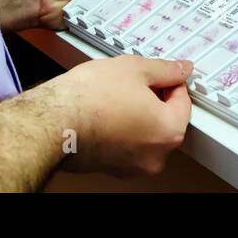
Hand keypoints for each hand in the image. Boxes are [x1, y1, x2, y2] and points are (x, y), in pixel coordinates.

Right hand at [51, 55, 192, 176]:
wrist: (53, 122)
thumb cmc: (89, 98)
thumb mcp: (135, 68)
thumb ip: (165, 70)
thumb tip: (181, 69)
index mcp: (169, 132)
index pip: (184, 101)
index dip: (172, 80)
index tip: (163, 72)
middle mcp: (155, 156)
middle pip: (166, 120)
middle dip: (155, 98)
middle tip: (136, 80)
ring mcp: (133, 167)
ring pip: (145, 132)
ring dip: (138, 113)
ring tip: (117, 93)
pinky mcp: (112, 168)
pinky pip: (127, 144)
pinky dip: (122, 128)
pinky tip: (106, 110)